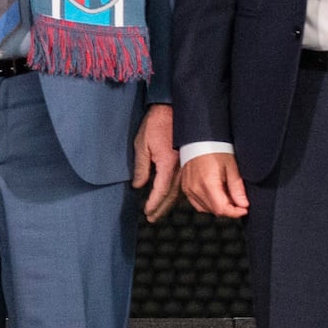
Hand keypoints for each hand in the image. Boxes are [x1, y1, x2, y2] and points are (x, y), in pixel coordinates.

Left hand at [133, 104, 178, 222]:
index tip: (147, 213)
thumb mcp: (142, 144)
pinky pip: (185, 182)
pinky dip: (179, 193)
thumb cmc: (156, 125)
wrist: (174, 109)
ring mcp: (187, 165)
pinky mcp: (188, 161)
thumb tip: (138, 186)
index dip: (153, 203)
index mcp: (167, 164)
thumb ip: (141, 167)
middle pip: (172, 195)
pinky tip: (173, 198)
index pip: (160, 191)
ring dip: (169, 203)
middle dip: (161, 208)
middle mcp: (180, 168)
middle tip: (152, 218)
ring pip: (180, 191)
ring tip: (160, 212)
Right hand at [181, 150, 248, 220]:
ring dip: (219, 206)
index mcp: (208, 184)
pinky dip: (208, 204)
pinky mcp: (185, 188)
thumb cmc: (215, 150)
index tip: (244, 209)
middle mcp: (195, 189)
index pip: (222, 209)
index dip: (235, 213)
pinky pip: (198, 204)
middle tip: (238, 199)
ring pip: (206, 209)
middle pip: (215, 210)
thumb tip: (243, 204)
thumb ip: (237, 188)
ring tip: (227, 194)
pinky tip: (215, 194)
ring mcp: (188, 189)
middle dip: (229, 208)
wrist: (198, 140)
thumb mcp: (231, 167)